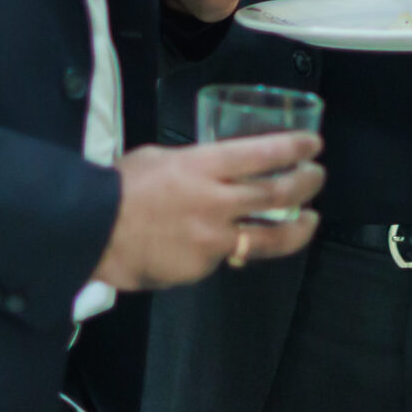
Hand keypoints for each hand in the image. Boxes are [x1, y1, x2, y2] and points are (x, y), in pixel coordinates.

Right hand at [92, 136, 323, 291]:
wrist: (93, 234)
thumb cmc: (122, 187)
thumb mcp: (162, 158)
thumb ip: (197, 163)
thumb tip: (219, 168)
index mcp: (204, 166)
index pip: (263, 154)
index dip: (295, 148)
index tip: (314, 145)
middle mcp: (217, 201)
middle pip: (278, 193)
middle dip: (307, 183)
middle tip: (318, 176)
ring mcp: (213, 239)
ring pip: (270, 235)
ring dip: (299, 226)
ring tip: (311, 219)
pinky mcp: (205, 267)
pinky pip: (231, 254)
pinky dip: (240, 246)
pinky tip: (242, 241)